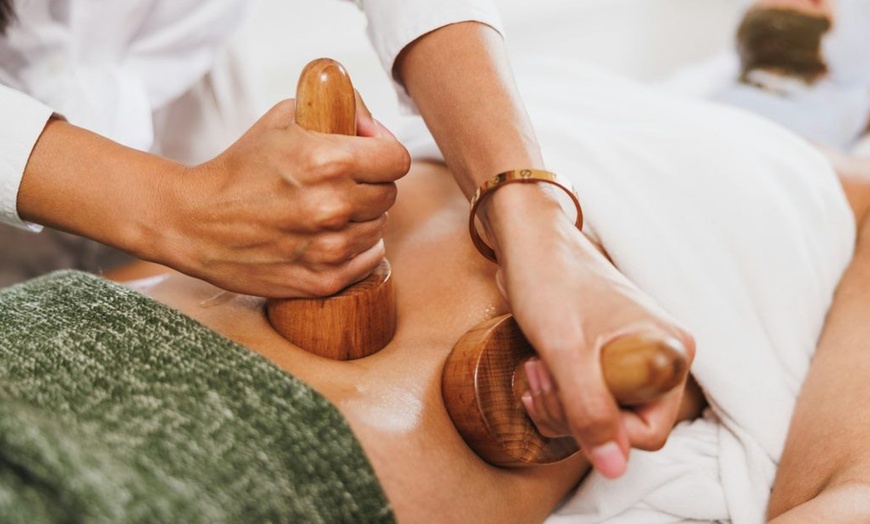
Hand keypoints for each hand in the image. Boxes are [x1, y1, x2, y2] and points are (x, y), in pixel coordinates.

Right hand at [144, 95, 409, 297]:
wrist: (194, 222)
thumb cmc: (240, 167)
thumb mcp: (284, 118)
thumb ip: (338, 110)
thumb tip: (374, 124)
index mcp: (328, 161)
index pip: (397, 159)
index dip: (384, 152)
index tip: (368, 154)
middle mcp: (333, 206)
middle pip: (389, 194)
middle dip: (370, 184)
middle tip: (340, 184)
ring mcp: (329, 248)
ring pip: (379, 228)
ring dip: (361, 218)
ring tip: (326, 211)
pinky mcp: (322, 280)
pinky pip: (369, 260)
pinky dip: (357, 248)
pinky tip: (329, 237)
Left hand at [485, 184, 694, 477]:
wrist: (529, 241)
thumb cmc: (550, 282)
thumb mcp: (565, 352)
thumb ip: (590, 410)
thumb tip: (614, 467)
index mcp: (669, 354)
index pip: (648, 432)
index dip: (599, 428)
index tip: (561, 395)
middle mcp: (661, 356)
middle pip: (623, 426)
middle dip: (572, 414)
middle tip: (538, 378)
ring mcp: (634, 355)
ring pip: (601, 413)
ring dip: (559, 403)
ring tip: (534, 370)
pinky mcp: (609, 352)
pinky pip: (589, 394)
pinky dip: (559, 392)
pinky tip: (537, 370)